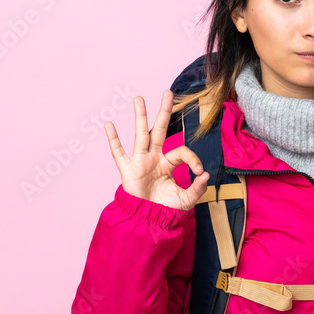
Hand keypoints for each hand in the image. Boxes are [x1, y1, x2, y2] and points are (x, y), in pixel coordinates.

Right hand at [105, 89, 208, 210]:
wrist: (148, 221)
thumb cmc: (165, 209)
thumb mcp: (186, 199)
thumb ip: (197, 188)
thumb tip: (205, 175)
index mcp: (168, 163)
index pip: (181, 151)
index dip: (192, 159)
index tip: (199, 172)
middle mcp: (153, 158)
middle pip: (160, 130)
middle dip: (164, 112)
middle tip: (168, 92)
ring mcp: (140, 162)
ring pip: (141, 135)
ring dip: (140, 116)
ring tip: (139, 98)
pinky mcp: (128, 170)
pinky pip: (118, 153)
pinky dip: (113, 140)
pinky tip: (109, 125)